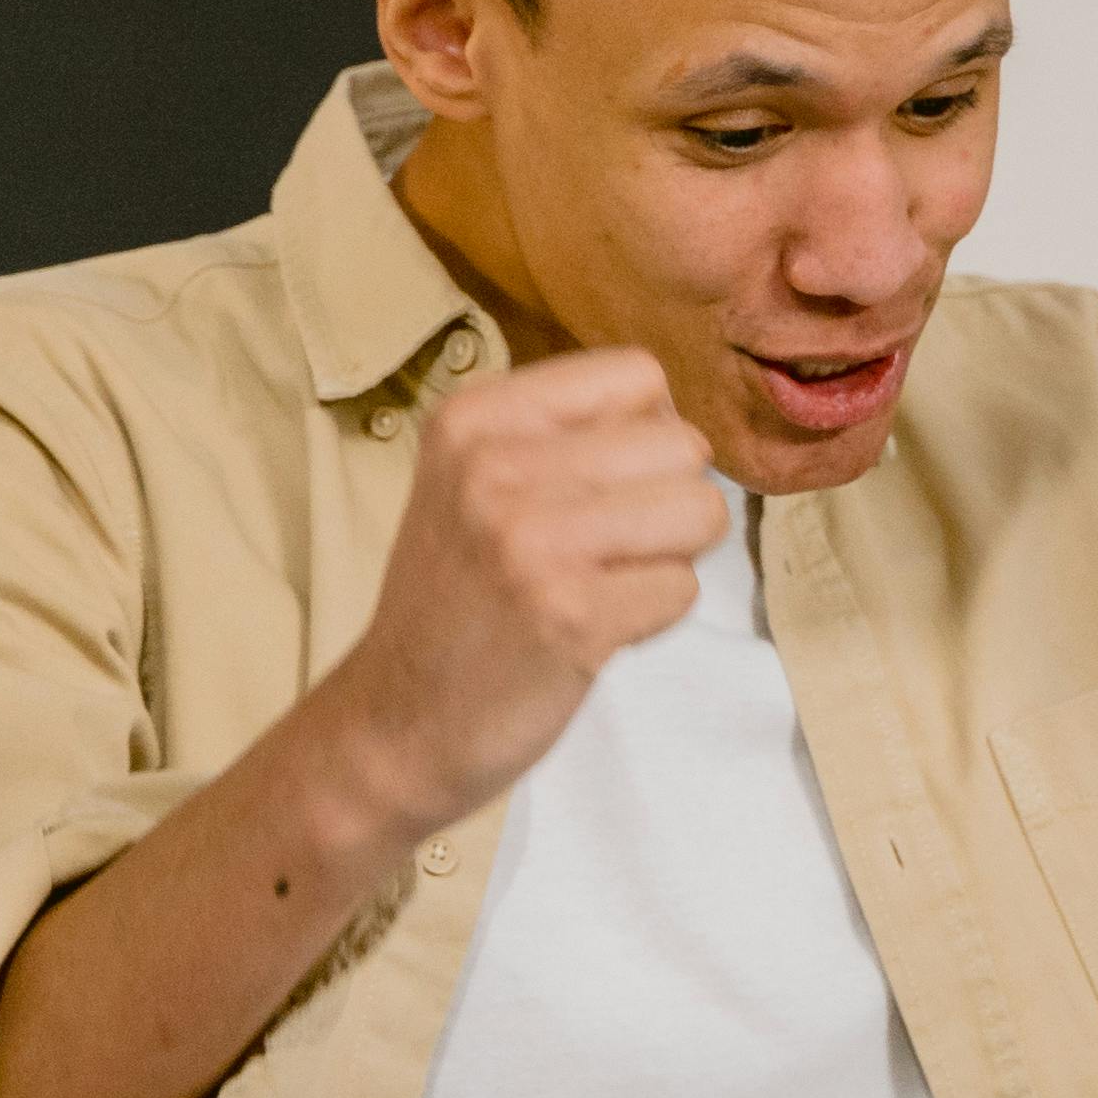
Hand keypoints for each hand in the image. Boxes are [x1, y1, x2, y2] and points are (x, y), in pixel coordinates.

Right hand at [322, 344, 728, 831]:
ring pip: (700, 511)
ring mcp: (532, 542)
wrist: (397, 720)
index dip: (646, 435)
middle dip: (667, 504)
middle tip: (602, 552)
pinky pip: (684, 588)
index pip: (638, 377)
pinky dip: (654, 618)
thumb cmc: (460, 597)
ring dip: (670, 559)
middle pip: (682, 445)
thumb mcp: (474, 481)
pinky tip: (591, 631)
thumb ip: (565, 435)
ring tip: (602, 585)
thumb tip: (677, 420)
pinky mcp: (573, 616)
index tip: (599, 489)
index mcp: (474, 418)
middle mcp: (496, 467)